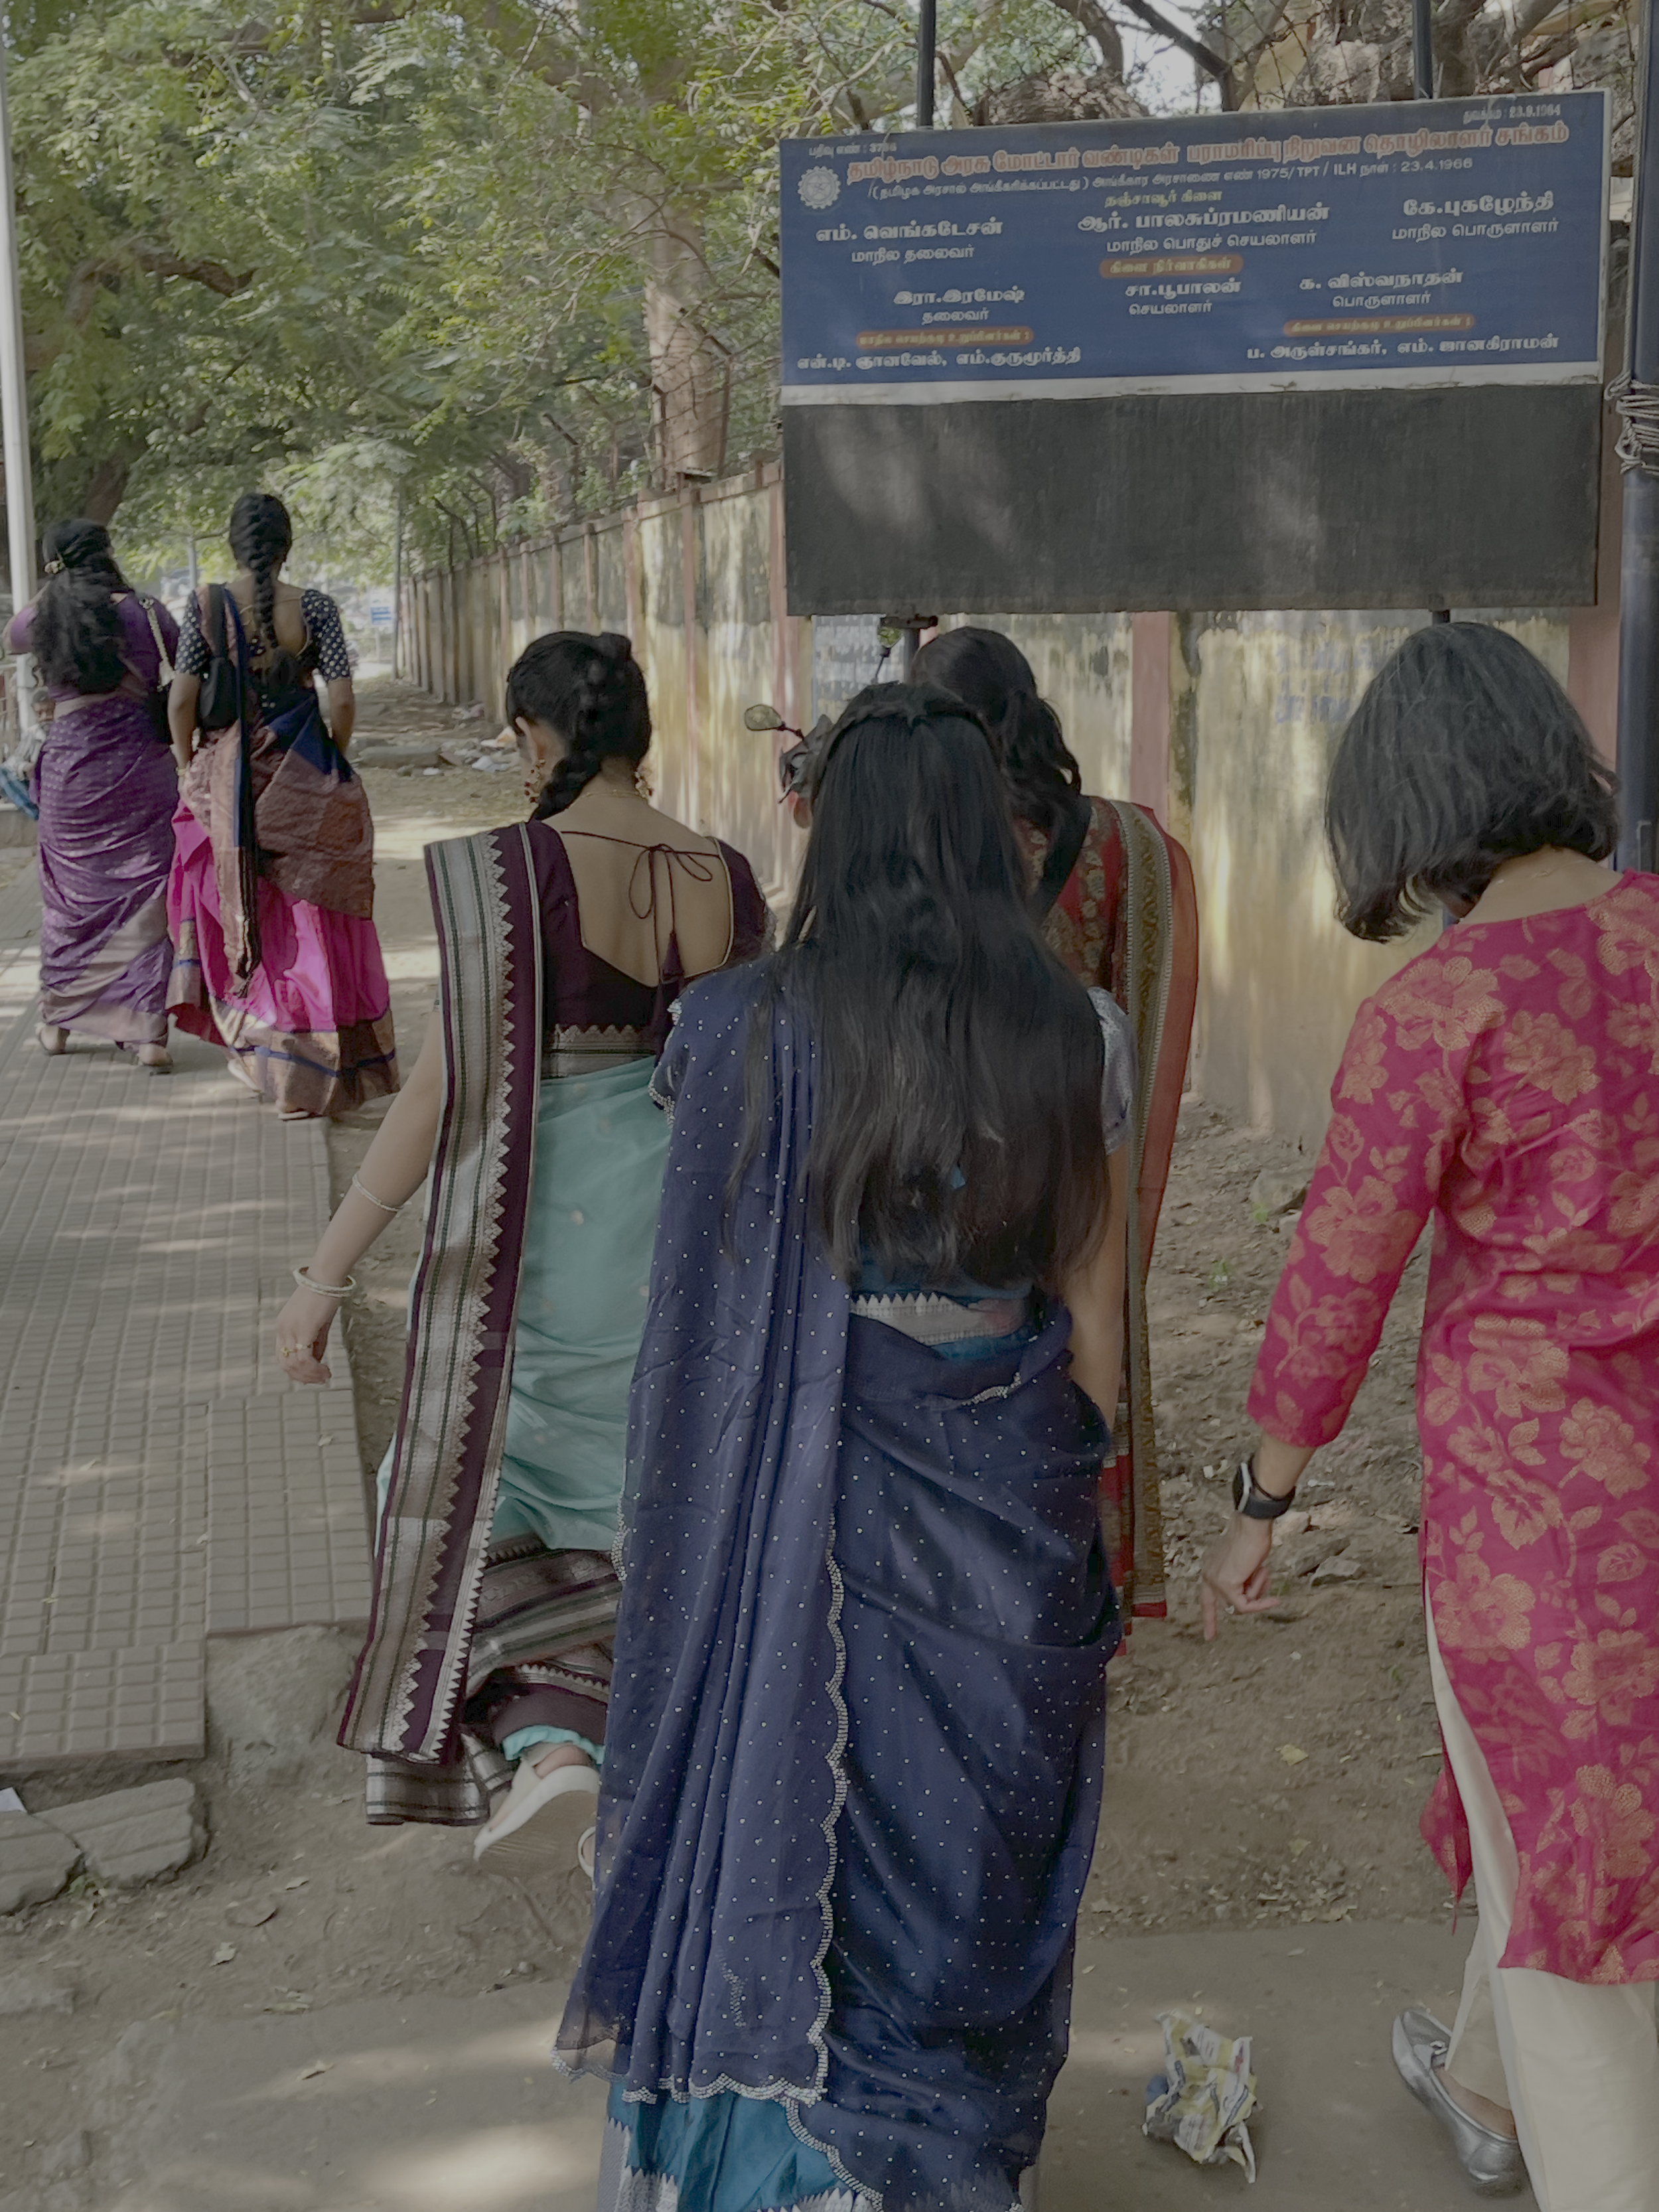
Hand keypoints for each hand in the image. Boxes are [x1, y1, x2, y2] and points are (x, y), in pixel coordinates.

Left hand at [275, 1281, 340, 1383]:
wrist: (326, 1278)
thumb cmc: (323, 1296)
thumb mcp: (318, 1323)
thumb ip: (316, 1343)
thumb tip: (317, 1362)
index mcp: (282, 1326)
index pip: (282, 1357)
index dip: (295, 1371)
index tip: (311, 1376)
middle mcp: (282, 1329)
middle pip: (285, 1364)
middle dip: (303, 1376)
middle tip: (320, 1380)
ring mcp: (291, 1329)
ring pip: (295, 1365)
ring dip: (311, 1375)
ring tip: (325, 1376)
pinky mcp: (303, 1329)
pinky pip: (305, 1358)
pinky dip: (315, 1369)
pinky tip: (326, 1371)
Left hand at [1200, 1514, 1278, 1639]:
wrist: (1252, 1527)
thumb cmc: (1252, 1540)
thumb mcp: (1245, 1565)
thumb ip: (1241, 1581)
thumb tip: (1247, 1601)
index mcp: (1210, 1569)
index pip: (1206, 1599)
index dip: (1209, 1618)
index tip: (1209, 1637)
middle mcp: (1208, 1575)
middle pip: (1228, 1603)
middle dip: (1253, 1598)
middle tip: (1264, 1592)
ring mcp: (1215, 1581)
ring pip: (1241, 1603)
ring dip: (1258, 1590)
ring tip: (1262, 1570)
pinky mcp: (1226, 1584)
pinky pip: (1245, 1605)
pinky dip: (1261, 1604)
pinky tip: (1274, 1600)